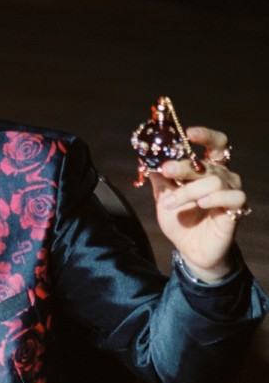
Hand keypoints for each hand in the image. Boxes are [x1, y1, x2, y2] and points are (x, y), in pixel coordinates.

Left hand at [149, 126, 248, 281]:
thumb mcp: (163, 198)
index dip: (205, 135)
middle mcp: (222, 176)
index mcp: (207, 168)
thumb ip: (159, 180)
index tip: (188, 133)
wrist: (190, 250)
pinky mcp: (236, 209)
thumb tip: (146, 158)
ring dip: (188, 191)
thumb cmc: (180, 220)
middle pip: (207, 163)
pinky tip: (201, 204)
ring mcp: (231, 191)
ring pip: (213, 181)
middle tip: (166, 170)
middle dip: (184, 165)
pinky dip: (215, 198)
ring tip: (170, 203)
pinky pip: (232, 197)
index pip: (214, 144)